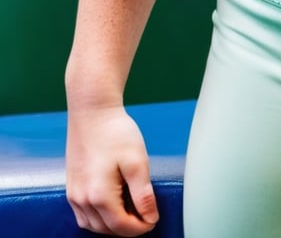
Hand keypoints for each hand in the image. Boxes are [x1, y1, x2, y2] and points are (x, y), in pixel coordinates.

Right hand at [66, 106, 158, 234]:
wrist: (92, 111)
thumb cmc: (115, 132)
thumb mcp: (137, 161)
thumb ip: (143, 194)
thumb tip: (150, 217)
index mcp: (99, 195)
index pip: (121, 226)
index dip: (140, 227)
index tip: (153, 220)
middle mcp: (82, 200)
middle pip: (107, 229)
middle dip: (127, 228)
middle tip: (145, 215)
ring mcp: (73, 194)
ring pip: (93, 226)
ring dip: (112, 226)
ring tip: (130, 211)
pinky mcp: (71, 187)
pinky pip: (83, 216)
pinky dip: (98, 219)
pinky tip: (111, 206)